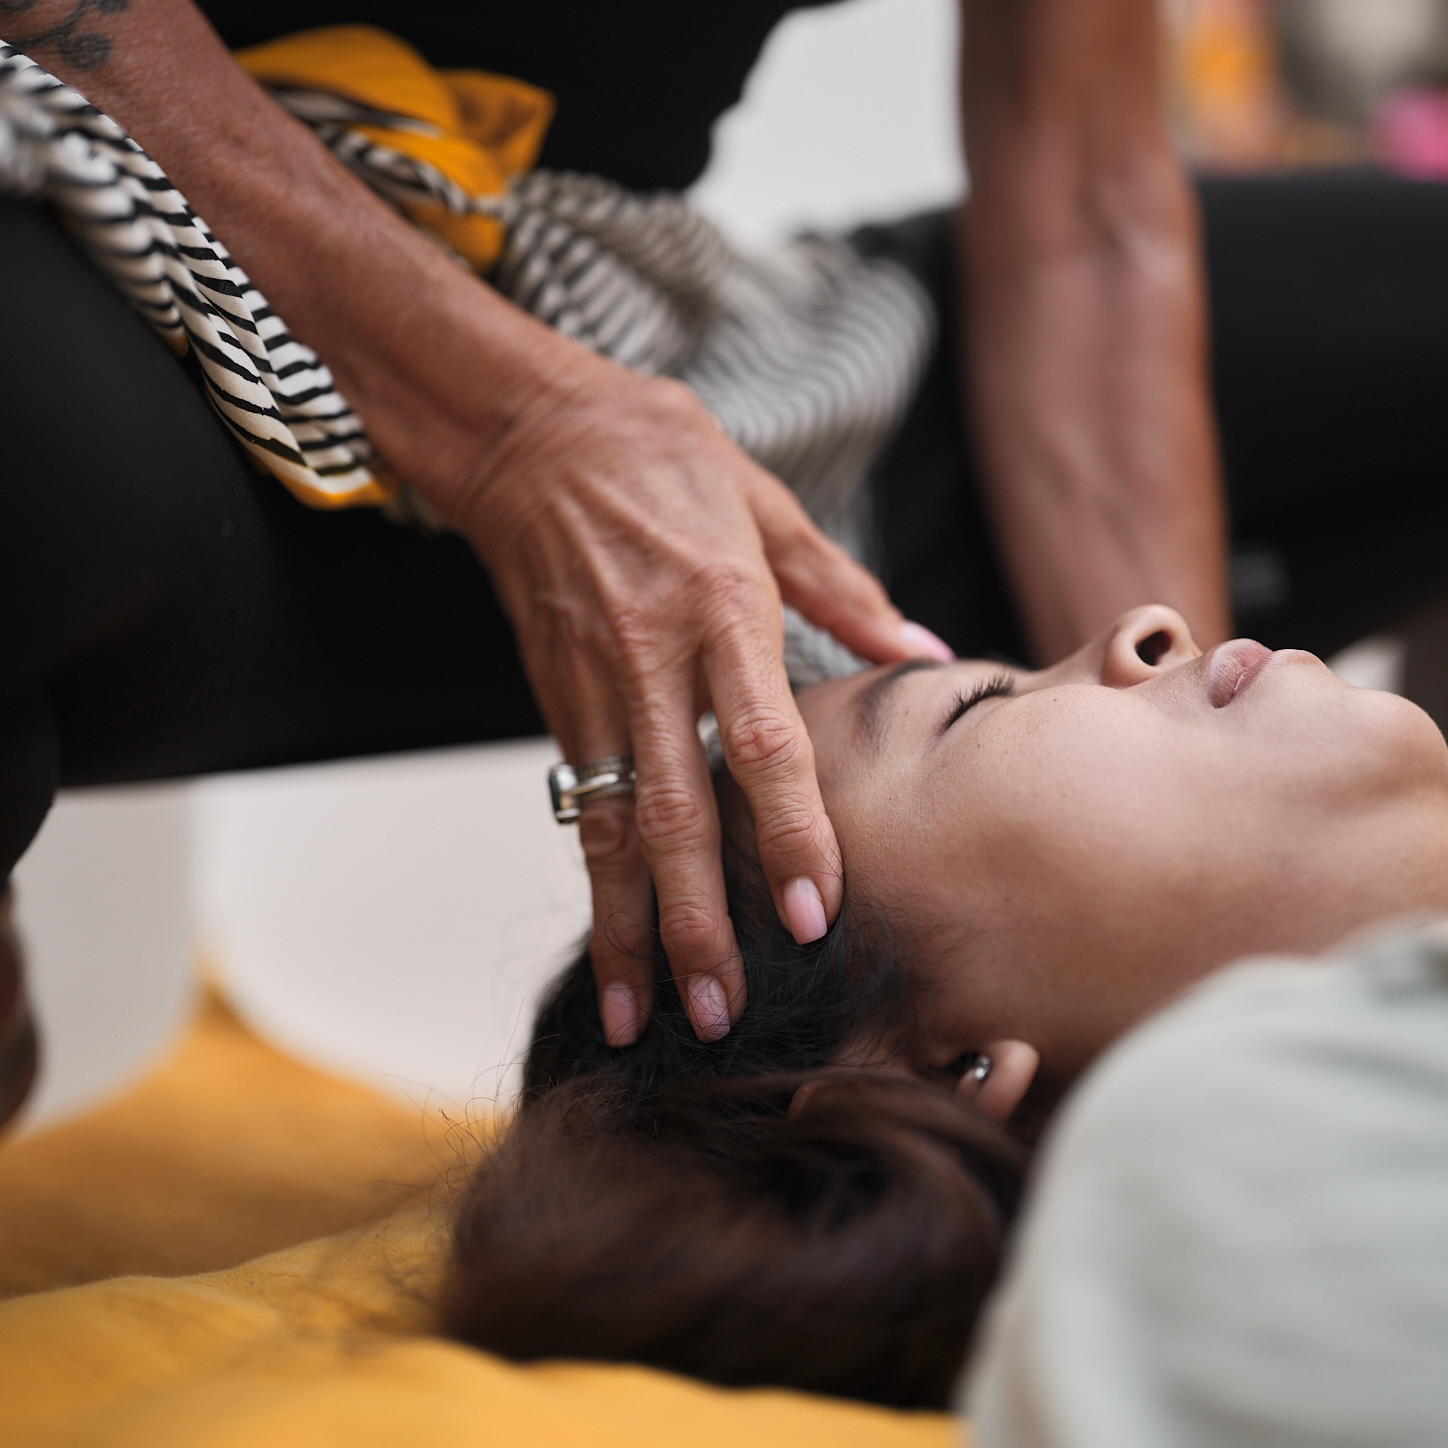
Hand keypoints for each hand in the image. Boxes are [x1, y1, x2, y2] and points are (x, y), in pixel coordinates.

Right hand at [449, 350, 950, 1043]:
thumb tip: (922, 652)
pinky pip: (580, 806)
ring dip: (629, 929)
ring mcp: (593, 686)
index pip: (763, 744)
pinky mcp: (555, 697)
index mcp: (721, 606)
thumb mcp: (764, 500)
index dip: (791, 835)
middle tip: (721, 1012)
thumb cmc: (656, 452)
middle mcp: (651, 659)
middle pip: (678, 814)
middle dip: (697, 923)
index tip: (813, 917)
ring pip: (612, 829)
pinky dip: (596, 882)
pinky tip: (609, 943)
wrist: (525, 430)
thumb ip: (842, 590)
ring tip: (644, 1016)